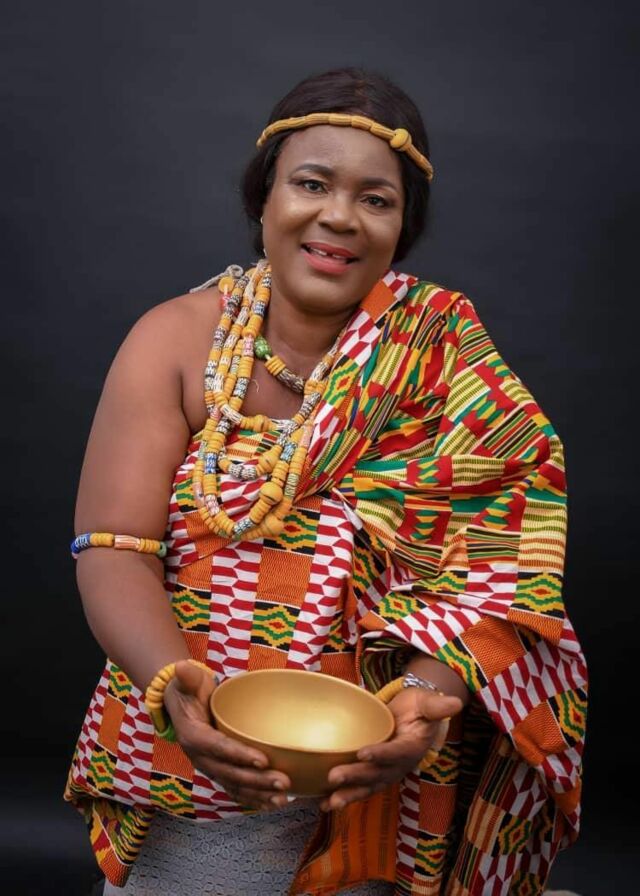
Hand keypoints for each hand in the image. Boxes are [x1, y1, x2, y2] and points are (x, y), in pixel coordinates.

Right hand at [163, 661, 290, 809]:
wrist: (180, 706)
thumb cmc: (189, 690)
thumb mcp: (187, 680)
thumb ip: (187, 676)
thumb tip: (181, 665)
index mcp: (193, 736)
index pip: (217, 748)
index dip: (239, 756)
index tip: (262, 760)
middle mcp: (200, 758)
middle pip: (230, 773)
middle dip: (257, 781)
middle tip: (284, 781)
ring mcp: (209, 768)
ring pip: (235, 786)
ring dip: (259, 794)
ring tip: (284, 798)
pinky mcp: (218, 772)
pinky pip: (236, 790)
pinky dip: (253, 800)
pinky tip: (273, 804)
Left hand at [321, 687, 461, 811]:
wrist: (413, 717)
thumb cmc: (418, 707)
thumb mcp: (428, 703)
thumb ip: (437, 706)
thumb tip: (456, 703)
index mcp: (412, 748)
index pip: (396, 753)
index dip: (381, 755)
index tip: (362, 754)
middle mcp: (399, 766)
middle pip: (377, 774)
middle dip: (356, 777)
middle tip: (334, 776)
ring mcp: (387, 773)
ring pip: (367, 787)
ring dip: (348, 795)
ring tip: (327, 803)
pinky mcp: (375, 775)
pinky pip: (360, 788)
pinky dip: (343, 796)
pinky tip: (323, 803)